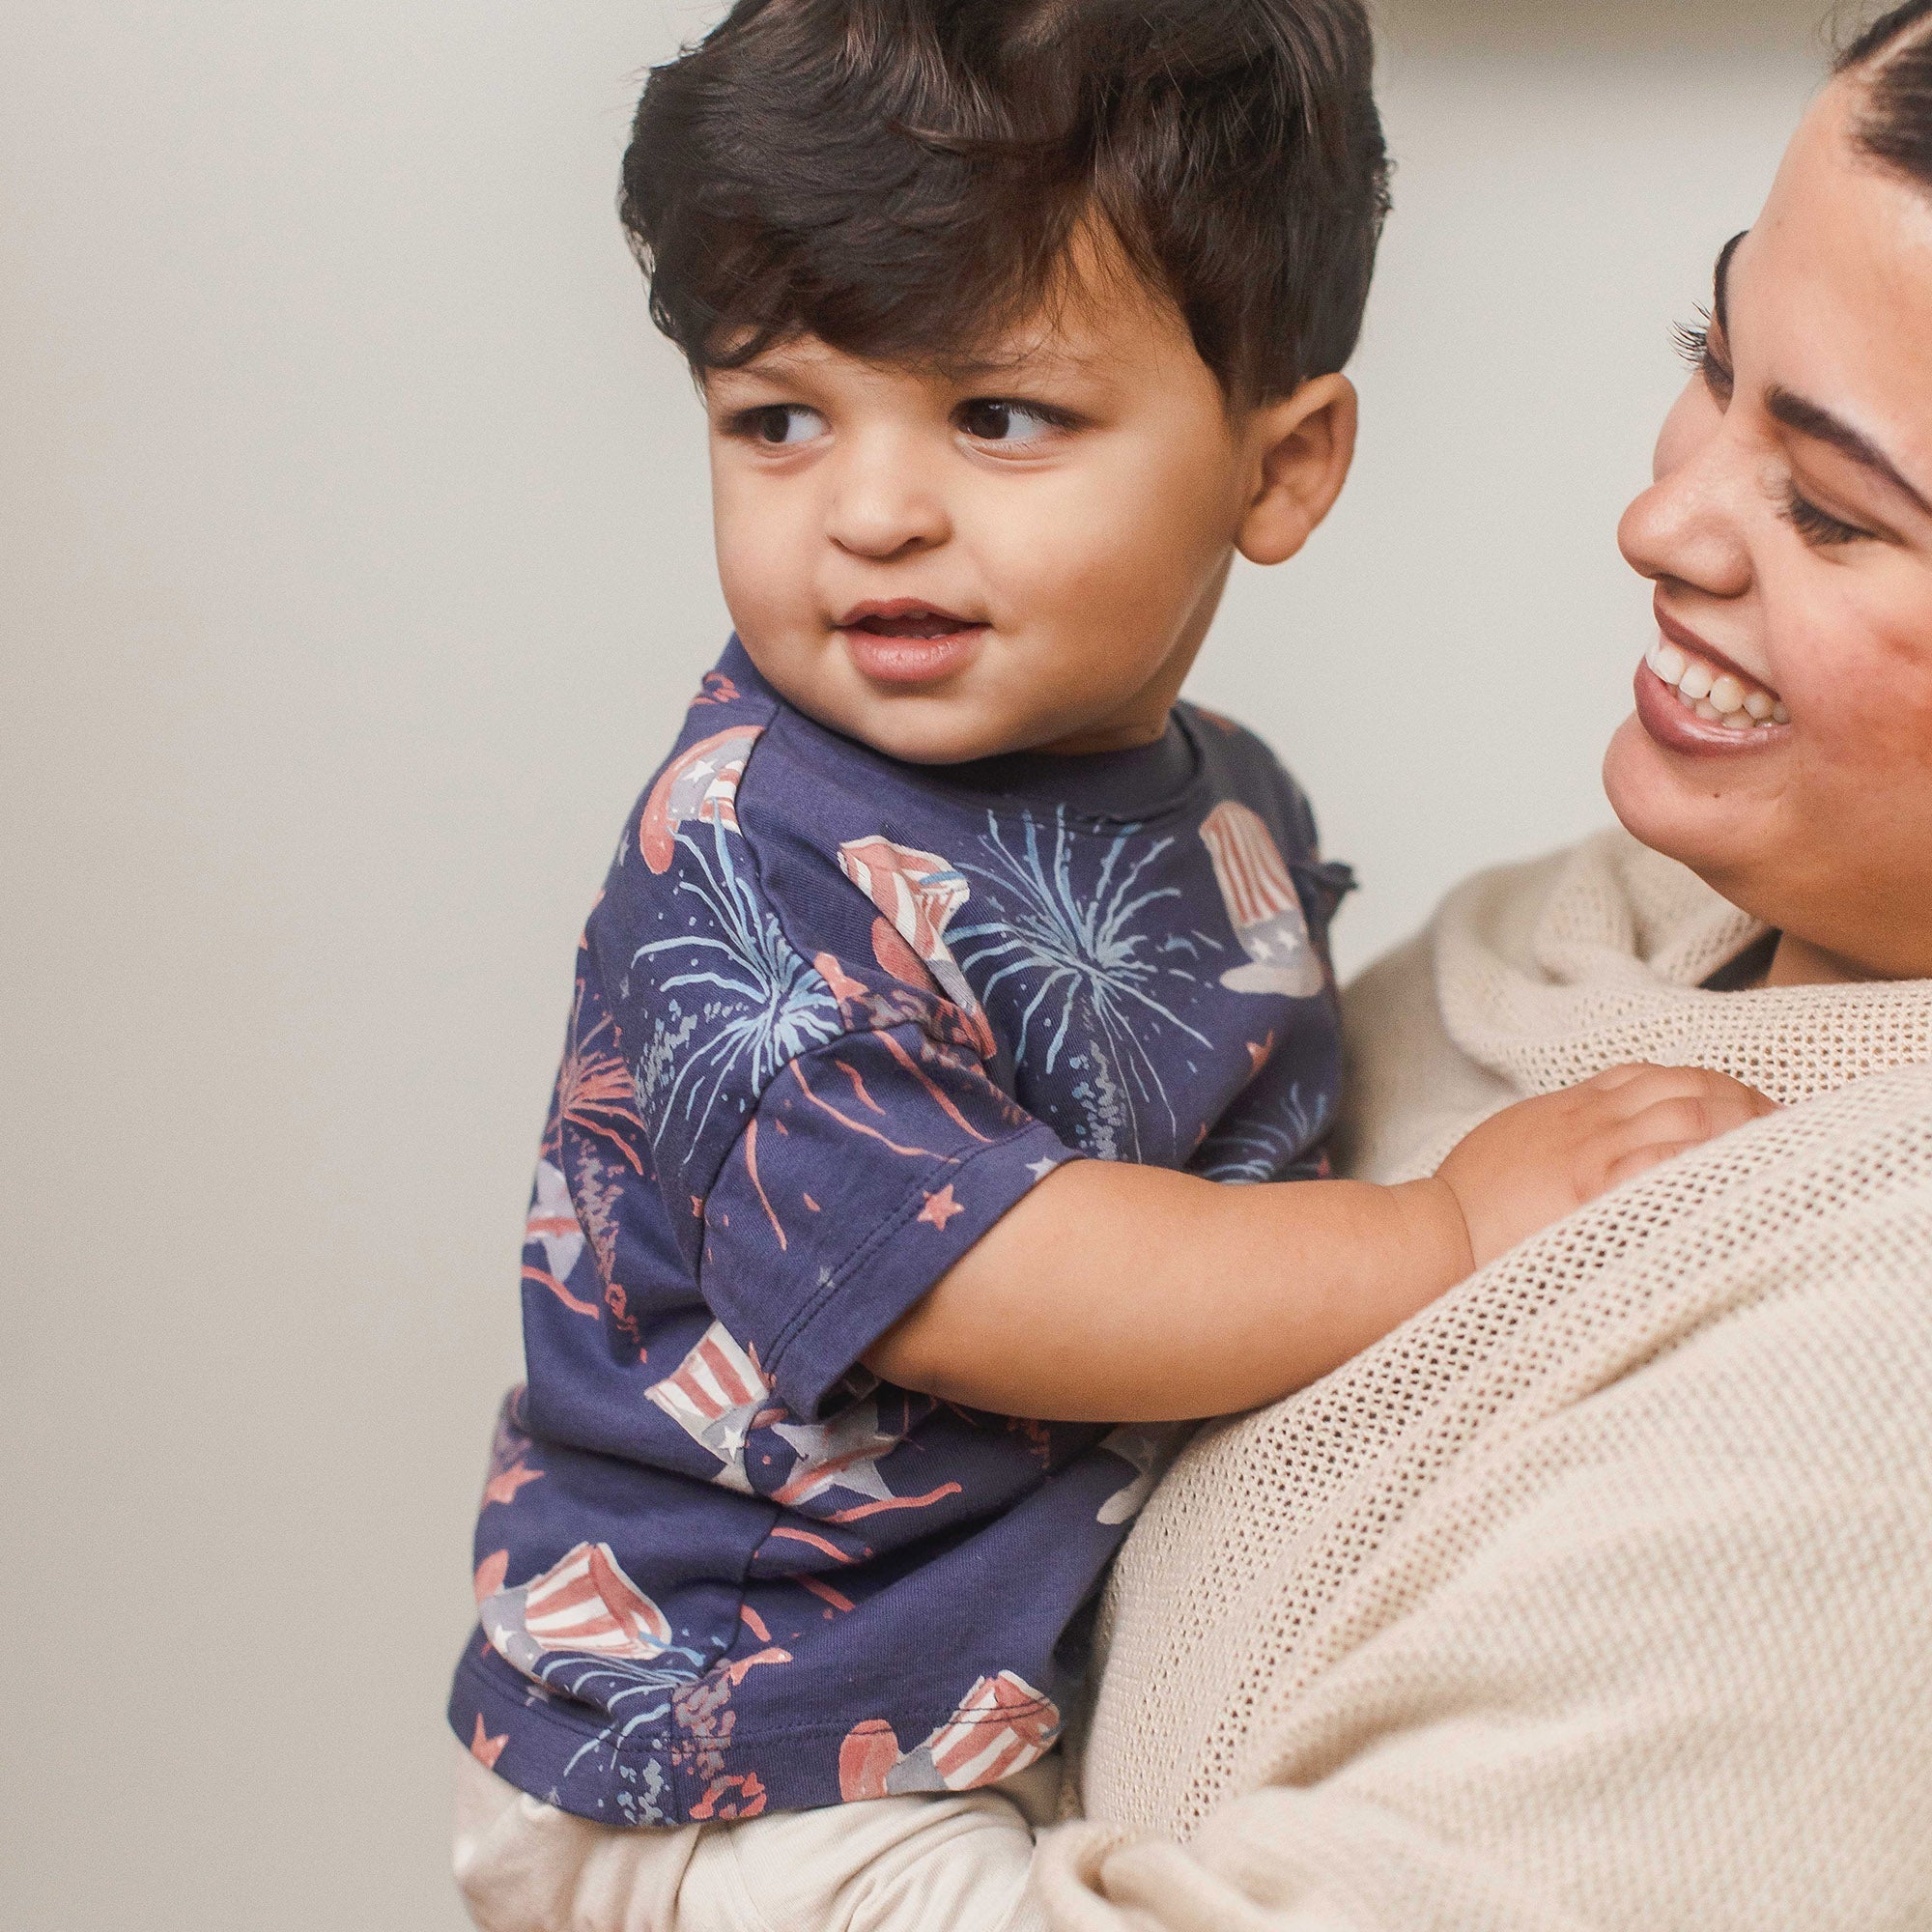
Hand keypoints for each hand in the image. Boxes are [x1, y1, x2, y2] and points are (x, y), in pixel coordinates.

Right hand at [1436, 1064, 1777, 1270]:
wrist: (1434, 1238)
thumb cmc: (1467, 1206)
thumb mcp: (1515, 1145)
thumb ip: (1563, 1134)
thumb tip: (1606, 1143)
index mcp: (1568, 1109)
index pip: (1653, 1075)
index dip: (1710, 1085)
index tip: (1745, 1109)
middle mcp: (1588, 1122)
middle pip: (1684, 1086)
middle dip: (1743, 1101)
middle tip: (1784, 1128)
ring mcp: (1593, 1153)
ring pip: (1687, 1113)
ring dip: (1742, 1126)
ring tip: (1780, 1150)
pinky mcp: (1593, 1190)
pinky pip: (1669, 1159)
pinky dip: (1711, 1160)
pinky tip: (1741, 1178)